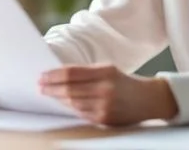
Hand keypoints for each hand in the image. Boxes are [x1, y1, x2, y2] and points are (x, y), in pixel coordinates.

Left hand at [39, 64, 177, 125]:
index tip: (42, 75)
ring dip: (57, 99)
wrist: (148, 99)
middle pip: (69, 89)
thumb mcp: (108, 70)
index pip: (72, 73)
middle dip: (51, 88)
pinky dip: (69, 108)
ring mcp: (105, 106)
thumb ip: (86, 73)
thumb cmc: (123, 82)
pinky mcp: (105, 119)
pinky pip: (81, 114)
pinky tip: (62, 104)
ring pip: (73, 103)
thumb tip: (59, 75)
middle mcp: (105, 89)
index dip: (54, 75)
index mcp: (105, 72)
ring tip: (47, 94)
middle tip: (40, 86)